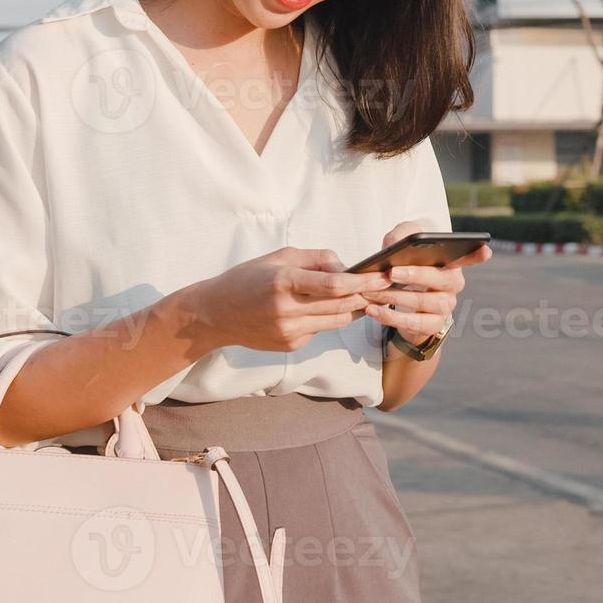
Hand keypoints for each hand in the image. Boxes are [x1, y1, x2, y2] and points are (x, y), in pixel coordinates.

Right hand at [184, 247, 392, 353]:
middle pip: (341, 305)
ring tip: (367, 295)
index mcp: (284, 282)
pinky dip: (328, 318)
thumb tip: (346, 267)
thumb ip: (316, 259)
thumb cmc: (248, 279)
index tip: (382, 276)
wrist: (215, 314)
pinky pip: (320, 330)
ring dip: (354, 308)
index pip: (334, 285)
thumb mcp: (280, 257)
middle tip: (386, 286)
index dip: (362, 281)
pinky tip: (327, 308)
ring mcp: (289, 331)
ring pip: (337, 321)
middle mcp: (287, 310)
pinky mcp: (290, 345)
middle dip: (366, 295)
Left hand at [363, 221, 492, 344]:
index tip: (485, 250)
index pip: (468, 258)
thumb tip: (393, 244)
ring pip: (421, 302)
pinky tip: (373, 309)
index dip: (476, 255)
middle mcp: (453, 285)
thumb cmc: (406, 267)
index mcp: (451, 264)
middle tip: (391, 272)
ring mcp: (445, 307)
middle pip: (439, 279)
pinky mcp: (432, 326)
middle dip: (414, 275)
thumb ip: (400, 236)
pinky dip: (389, 317)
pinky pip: (411, 323)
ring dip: (393, 297)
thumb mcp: (402, 246)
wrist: (402, 304)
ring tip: (371, 291)